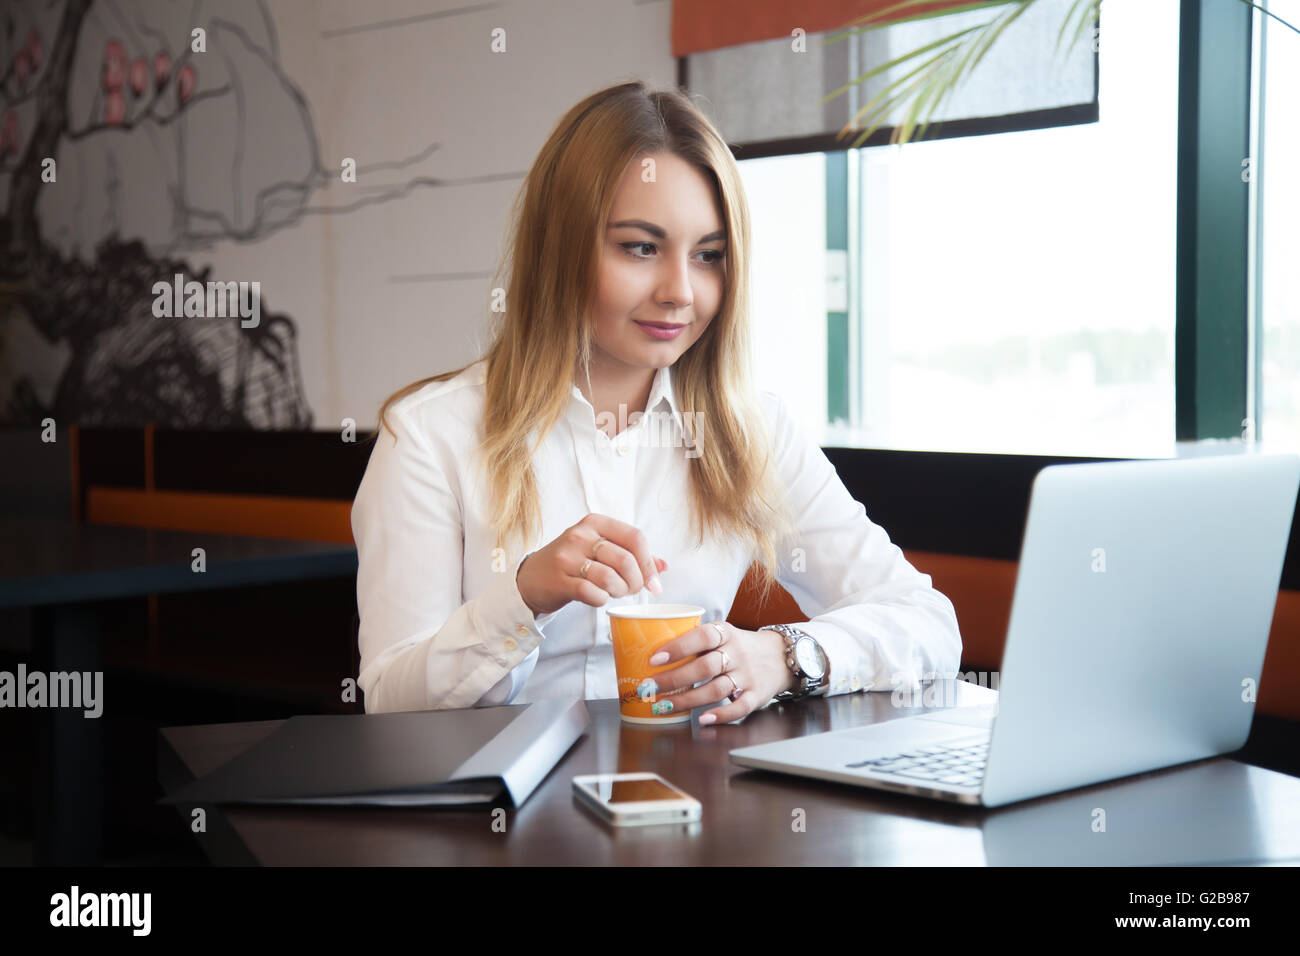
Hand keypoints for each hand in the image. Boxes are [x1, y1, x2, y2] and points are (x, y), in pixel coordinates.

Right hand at [516, 513, 667, 617]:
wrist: (530, 579)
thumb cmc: (572, 563)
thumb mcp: (600, 550)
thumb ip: (632, 555)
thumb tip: (664, 566)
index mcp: (595, 523)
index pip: (635, 537)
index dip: (649, 563)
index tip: (654, 584)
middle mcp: (580, 535)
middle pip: (626, 560)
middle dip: (636, 582)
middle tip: (631, 590)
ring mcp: (567, 557)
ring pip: (610, 577)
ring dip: (619, 591)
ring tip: (614, 592)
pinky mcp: (559, 580)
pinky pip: (592, 593)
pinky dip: (601, 599)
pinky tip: (598, 597)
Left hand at [642, 621, 795, 724]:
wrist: (782, 656)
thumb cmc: (740, 647)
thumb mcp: (723, 634)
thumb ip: (697, 642)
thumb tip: (654, 655)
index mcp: (726, 634)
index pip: (702, 637)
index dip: (677, 647)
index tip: (654, 659)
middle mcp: (737, 654)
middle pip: (704, 667)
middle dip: (673, 679)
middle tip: (650, 687)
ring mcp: (747, 676)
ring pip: (716, 690)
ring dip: (687, 700)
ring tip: (664, 706)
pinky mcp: (756, 695)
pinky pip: (739, 708)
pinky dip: (721, 715)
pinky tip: (703, 719)